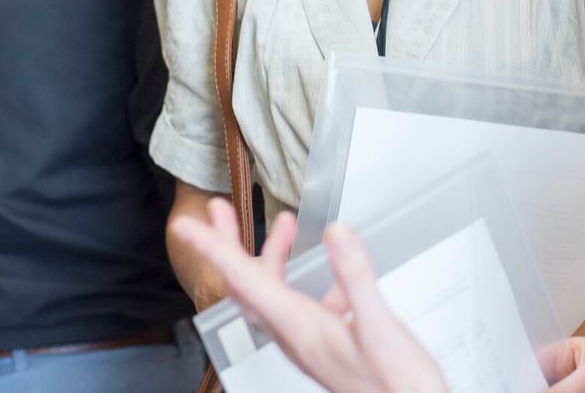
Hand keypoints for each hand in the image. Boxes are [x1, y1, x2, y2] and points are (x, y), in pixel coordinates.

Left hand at [169, 199, 447, 392]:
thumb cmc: (396, 386)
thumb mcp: (379, 326)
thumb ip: (355, 276)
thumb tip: (335, 233)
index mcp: (299, 327)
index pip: (244, 280)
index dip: (213, 249)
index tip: (187, 227)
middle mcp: (295, 334)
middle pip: (248, 284)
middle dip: (231, 243)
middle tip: (218, 210)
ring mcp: (309, 341)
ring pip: (275, 292)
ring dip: (273, 255)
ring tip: (285, 223)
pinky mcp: (326, 346)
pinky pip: (303, 306)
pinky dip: (310, 280)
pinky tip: (337, 275)